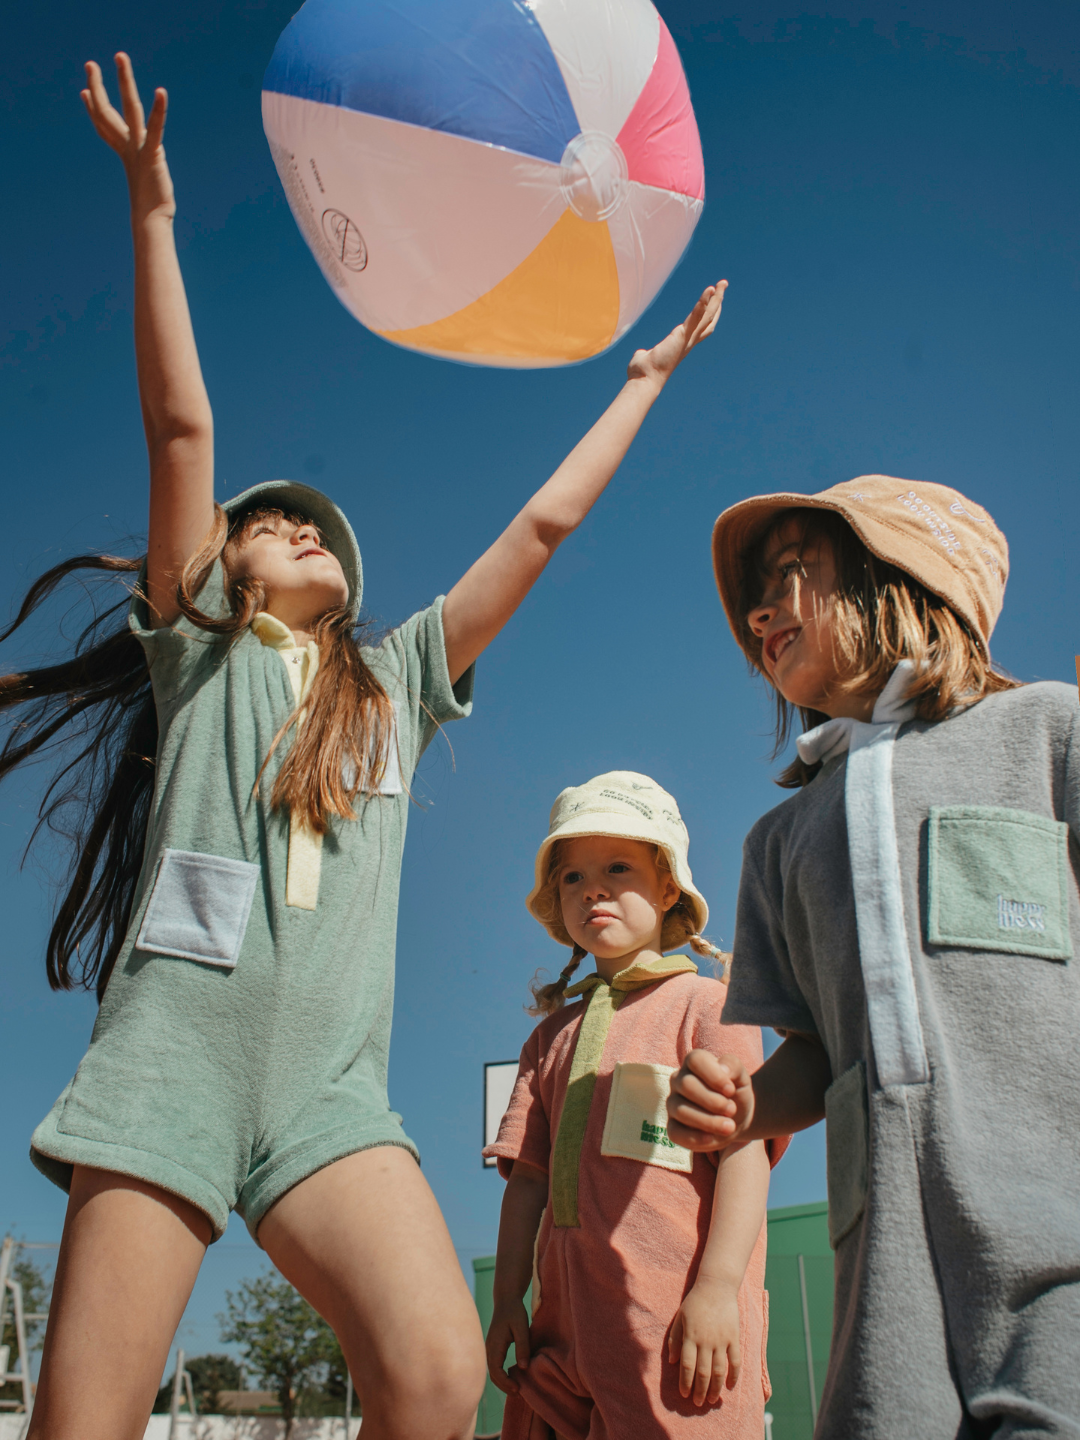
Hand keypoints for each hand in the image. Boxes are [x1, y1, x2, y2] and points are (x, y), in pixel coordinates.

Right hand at [82, 53, 173, 221]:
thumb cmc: (152, 206)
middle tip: (90, 63)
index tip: (85, 92)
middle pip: (107, 111)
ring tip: (120, 56)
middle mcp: (128, 145)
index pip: (104, 126)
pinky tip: (160, 92)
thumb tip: (144, 186)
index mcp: (124, 152)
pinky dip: (158, 110)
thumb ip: (144, 176)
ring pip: (129, 108)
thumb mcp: (146, 183)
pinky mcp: (152, 154)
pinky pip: (155, 127)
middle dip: (98, 86)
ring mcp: (138, 147)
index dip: (93, 109)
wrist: (151, 219)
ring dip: (124, 80)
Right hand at [485, 1298, 531, 1396]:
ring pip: (492, 1371)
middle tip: (518, 1393)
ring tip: (516, 1388)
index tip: (518, 1388)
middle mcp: (489, 1348)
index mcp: (495, 1345)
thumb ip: (523, 1346)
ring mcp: (489, 1348)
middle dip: (504, 1386)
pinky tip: (511, 1377)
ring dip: (502, 1381)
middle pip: (492, 1374)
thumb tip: (523, 1367)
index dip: (505, 1382)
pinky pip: (494, 1365)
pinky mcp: (493, 1347)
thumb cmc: (515, 1312)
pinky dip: (501, 1375)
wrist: (506, 1300)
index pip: (496, 1370)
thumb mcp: (522, 1327)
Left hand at [627, 281, 726, 385]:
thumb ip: (647, 353)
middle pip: (710, 319)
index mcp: (683, 345)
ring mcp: (688, 339)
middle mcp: (689, 342)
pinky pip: (696, 316)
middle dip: (718, 301)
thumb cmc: (643, 372)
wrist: (644, 379)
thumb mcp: (647, 357)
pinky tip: (710, 289)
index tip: (714, 299)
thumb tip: (641, 354)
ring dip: (716, 298)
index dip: (710, 313)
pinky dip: (703, 303)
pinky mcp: (682, 335)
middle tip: (724, 284)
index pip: (702, 327)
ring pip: (708, 315)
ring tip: (722, 283)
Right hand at [667, 1050, 753, 1151]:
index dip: (714, 1076)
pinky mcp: (673, 1126)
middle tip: (732, 1109)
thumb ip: (733, 1066)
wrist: (736, 1117)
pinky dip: (695, 1138)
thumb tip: (723, 1070)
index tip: (731, 1090)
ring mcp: (673, 1103)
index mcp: (694, 1062)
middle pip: (686, 1085)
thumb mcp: (741, 1076)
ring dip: (708, 1121)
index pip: (695, 1060)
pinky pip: (675, 1133)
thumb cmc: (735, 1091)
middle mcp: (678, 1080)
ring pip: (681, 1110)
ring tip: (729, 1126)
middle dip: (713, 1101)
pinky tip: (713, 1138)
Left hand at [668, 1279, 741, 1405]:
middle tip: (697, 1403)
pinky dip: (733, 1376)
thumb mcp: (680, 1318)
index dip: (685, 1382)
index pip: (687, 1366)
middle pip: (703, 1372)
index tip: (684, 1394)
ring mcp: (721, 1340)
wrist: (716, 1287)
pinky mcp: (734, 1338)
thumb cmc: (695, 1303)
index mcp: (691, 1336)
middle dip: (699, 1391)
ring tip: (711, 1400)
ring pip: (719, 1371)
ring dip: (715, 1388)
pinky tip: (730, 1387)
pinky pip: (735, 1361)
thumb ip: (675, 1339)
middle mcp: (706, 1341)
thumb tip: (672, 1362)